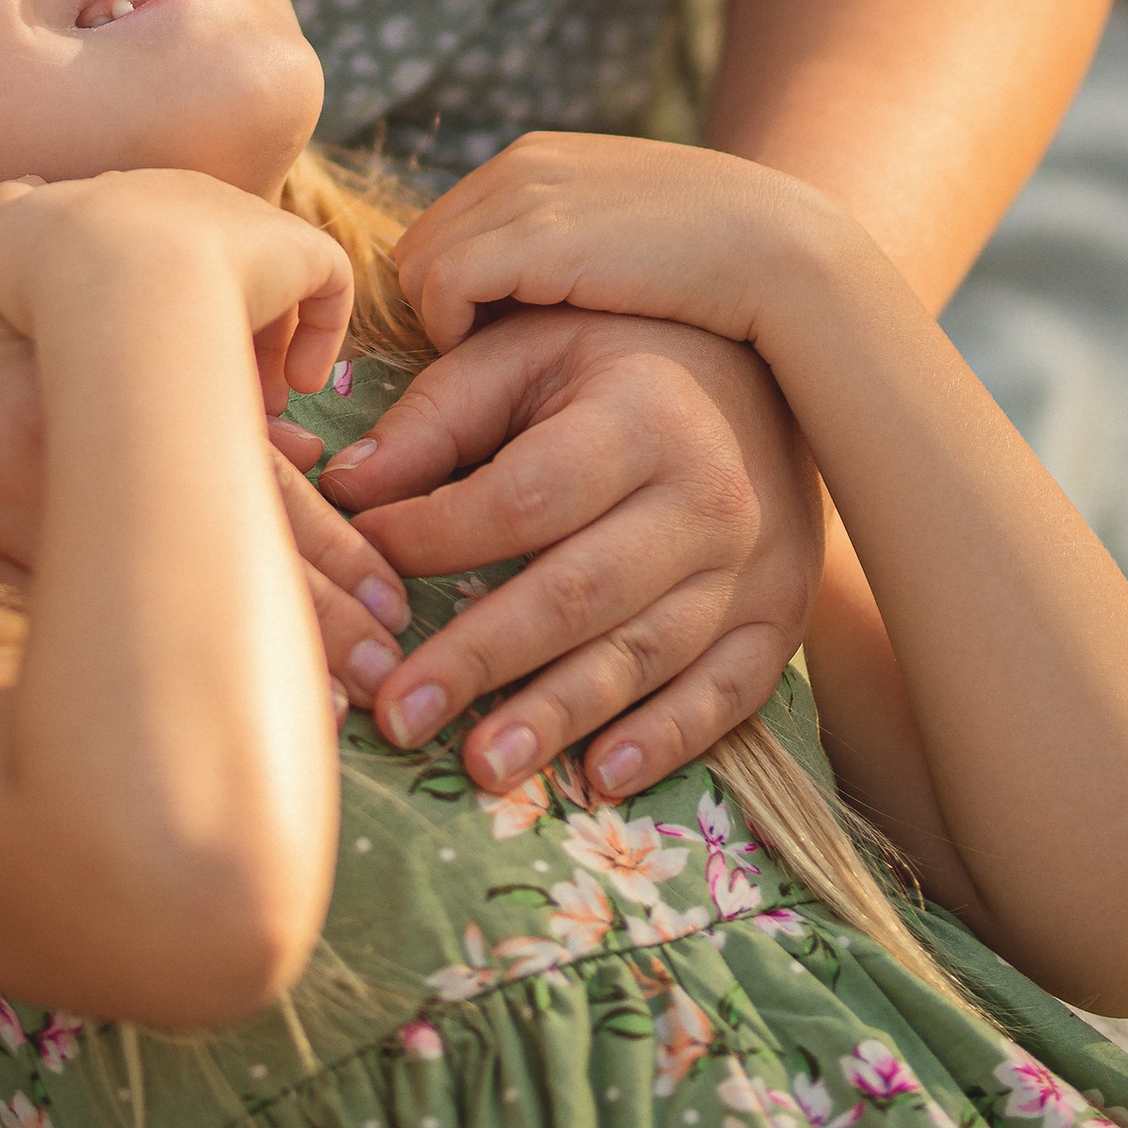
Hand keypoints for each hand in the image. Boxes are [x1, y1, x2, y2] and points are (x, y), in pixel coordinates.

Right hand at [0, 171, 353, 406]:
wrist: (103, 274)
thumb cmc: (48, 267)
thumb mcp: (3, 231)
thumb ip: (13, 214)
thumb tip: (25, 198)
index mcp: (133, 195)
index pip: (157, 242)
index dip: (157, 300)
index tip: (151, 356)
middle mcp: (196, 200)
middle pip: (217, 263)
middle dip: (215, 328)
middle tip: (207, 389)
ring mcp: (247, 222)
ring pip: (273, 281)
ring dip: (265, 345)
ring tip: (251, 405)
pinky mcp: (295, 249)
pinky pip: (328, 284)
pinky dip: (317, 337)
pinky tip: (289, 387)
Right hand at [0, 175, 394, 693]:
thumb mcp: (54, 323)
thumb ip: (163, 385)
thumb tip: (287, 443)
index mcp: (109, 378)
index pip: (242, 473)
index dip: (322, 548)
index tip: (392, 607)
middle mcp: (71, 437)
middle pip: (205, 540)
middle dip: (300, 616)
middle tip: (381, 678)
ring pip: (125, 598)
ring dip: (215, 666)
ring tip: (300, 732)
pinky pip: (18, 619)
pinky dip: (86, 672)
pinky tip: (138, 722)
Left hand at [322, 306, 821, 797]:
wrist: (776, 367)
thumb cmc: (623, 354)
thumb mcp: (531, 351)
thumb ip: (440, 416)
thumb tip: (348, 489)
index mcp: (641, 416)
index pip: (524, 497)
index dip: (434, 535)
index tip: (362, 562)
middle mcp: (707, 496)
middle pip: (578, 591)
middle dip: (479, 658)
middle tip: (397, 713)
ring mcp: (754, 566)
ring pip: (644, 655)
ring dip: (557, 717)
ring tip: (479, 766)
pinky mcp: (779, 619)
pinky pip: (725, 695)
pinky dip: (663, 741)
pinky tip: (598, 776)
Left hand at [395, 129, 842, 356]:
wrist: (777, 248)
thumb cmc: (712, 265)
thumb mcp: (621, 237)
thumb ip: (564, 247)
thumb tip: (519, 300)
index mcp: (536, 160)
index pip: (448, 227)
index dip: (457, 292)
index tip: (489, 346)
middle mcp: (518, 167)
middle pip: (420, 245)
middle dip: (440, 309)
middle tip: (484, 368)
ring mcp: (522, 198)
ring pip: (420, 268)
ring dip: (445, 324)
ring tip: (500, 369)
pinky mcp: (532, 241)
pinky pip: (442, 286)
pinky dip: (454, 329)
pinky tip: (508, 356)